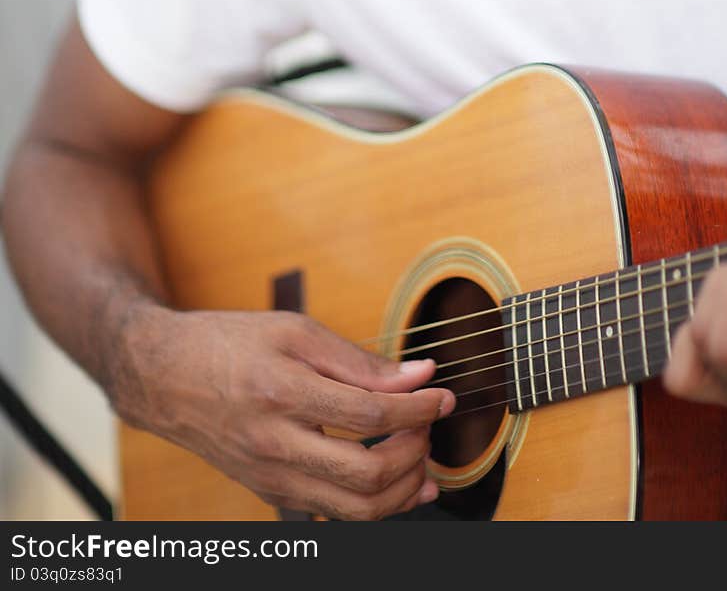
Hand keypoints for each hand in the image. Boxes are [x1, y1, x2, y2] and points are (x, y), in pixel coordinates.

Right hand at [117, 308, 455, 519]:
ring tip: (423, 458)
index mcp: (282, 393)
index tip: (444, 395)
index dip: (419, 407)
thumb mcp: (295, 330)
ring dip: (402, 490)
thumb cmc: (229, 343)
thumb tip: (418, 374)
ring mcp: (271, 478)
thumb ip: (358, 359)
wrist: (164, 376)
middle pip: (367, 475)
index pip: (371, 414)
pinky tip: (396, 482)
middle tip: (430, 424)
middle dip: (416, 452)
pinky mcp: (270, 494)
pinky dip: (374, 505)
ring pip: (354, 511)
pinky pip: (333, 514)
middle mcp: (274, 445)